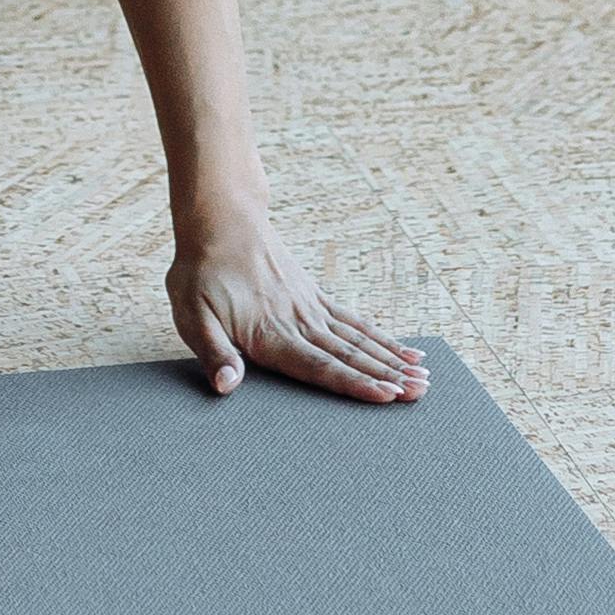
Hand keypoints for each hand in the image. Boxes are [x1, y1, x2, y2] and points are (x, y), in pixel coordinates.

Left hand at [168, 214, 424, 408]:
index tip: (386, 397)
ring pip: (359, 338)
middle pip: (350, 355)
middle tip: (419, 393)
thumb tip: (228, 387)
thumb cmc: (201, 270)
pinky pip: (353, 320)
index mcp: (271, 333)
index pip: (319, 366)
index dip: (354, 384)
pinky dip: (380, 336)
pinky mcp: (314, 294)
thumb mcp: (192, 314)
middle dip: (386, 377)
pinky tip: (402, 349)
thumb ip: (213, 352)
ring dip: (391, 359)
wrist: (221, 217)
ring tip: (423, 377)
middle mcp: (299, 321)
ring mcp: (311, 306)